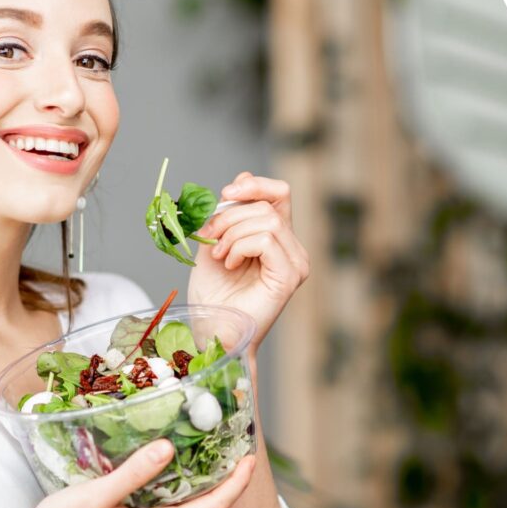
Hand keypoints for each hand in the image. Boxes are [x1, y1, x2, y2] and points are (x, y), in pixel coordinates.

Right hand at [33, 438, 256, 507]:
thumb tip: (168, 448)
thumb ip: (131, 475)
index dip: (235, 485)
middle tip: (236, 447)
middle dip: (225, 482)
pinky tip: (171, 463)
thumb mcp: (92, 499)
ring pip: (186, 506)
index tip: (251, 458)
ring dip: (203, 482)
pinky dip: (177, 485)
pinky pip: (165, 504)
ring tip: (211, 451)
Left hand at [188, 172, 309, 352]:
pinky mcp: (290, 276)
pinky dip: (240, 247)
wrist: (212, 331)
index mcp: (277, 238)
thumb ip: (228, 213)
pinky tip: (230, 265)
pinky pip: (266, 240)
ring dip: (232, 234)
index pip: (279, 194)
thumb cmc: (213, 294)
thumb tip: (244, 176)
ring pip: (267, 221)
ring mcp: (296, 263)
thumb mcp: (214, 241)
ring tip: (220, 256)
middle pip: (268, 206)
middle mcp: (293, 249)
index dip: (254, 185)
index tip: (226, 193)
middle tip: (210, 239)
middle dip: (229, 217)